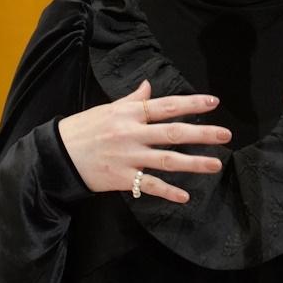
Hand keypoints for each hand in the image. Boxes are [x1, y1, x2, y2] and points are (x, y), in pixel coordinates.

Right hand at [57, 80, 230, 203]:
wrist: (57, 155)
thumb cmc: (84, 129)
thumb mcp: (108, 109)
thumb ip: (132, 100)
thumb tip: (149, 86)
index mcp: (129, 114)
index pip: (166, 106)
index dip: (191, 103)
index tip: (213, 102)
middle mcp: (131, 134)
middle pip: (173, 133)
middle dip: (202, 133)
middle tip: (225, 134)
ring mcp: (128, 157)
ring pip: (166, 160)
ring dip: (193, 163)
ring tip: (216, 165)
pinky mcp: (121, 178)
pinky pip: (149, 185)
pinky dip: (167, 191)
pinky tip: (185, 196)